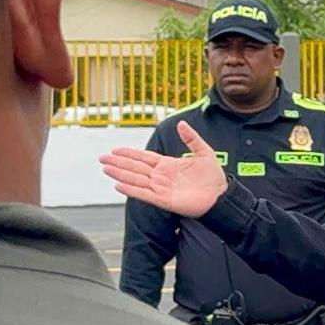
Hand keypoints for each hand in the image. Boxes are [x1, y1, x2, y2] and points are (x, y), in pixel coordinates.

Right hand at [100, 122, 226, 217]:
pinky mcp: (164, 200)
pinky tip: (118, 185)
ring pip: (136, 180)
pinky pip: (144, 194)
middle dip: (119, 162)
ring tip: (106, 168)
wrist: (222, 196)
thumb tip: (182, 123)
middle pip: (135, 168)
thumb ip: (191, 139)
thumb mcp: (204, 152)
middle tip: (102, 158)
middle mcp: (161, 176)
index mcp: (168, 165)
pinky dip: (131, 190)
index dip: (129, 154)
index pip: (144, 158)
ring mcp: (161, 188)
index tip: (115, 150)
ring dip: (120, 174)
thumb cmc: (214, 178)